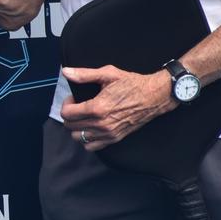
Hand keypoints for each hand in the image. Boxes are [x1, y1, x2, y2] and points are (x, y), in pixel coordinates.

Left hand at [59, 65, 176, 151]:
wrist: (154, 96)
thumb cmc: (131, 83)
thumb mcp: (107, 74)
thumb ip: (84, 74)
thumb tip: (66, 72)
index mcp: (97, 108)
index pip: (67, 114)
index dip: (66, 104)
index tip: (73, 98)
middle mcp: (101, 124)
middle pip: (70, 126)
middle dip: (69, 114)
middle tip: (78, 105)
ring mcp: (108, 134)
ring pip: (79, 138)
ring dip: (76, 127)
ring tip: (83, 116)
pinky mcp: (115, 138)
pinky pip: (92, 146)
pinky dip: (87, 139)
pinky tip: (91, 126)